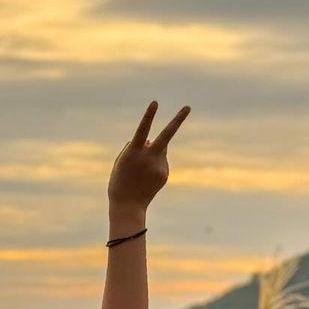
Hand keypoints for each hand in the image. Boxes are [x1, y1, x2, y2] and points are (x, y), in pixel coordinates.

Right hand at [107, 101, 190, 221]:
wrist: (127, 206)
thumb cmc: (120, 181)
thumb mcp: (122, 161)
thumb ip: (135, 147)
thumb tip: (151, 140)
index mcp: (134, 153)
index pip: (143, 130)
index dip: (148, 116)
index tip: (155, 103)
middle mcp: (149, 158)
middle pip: (166, 136)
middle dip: (178, 120)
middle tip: (188, 107)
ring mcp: (158, 166)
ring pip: (161, 149)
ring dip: (154, 152)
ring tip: (141, 170)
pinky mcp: (164, 174)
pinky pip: (161, 162)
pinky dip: (155, 165)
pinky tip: (146, 178)